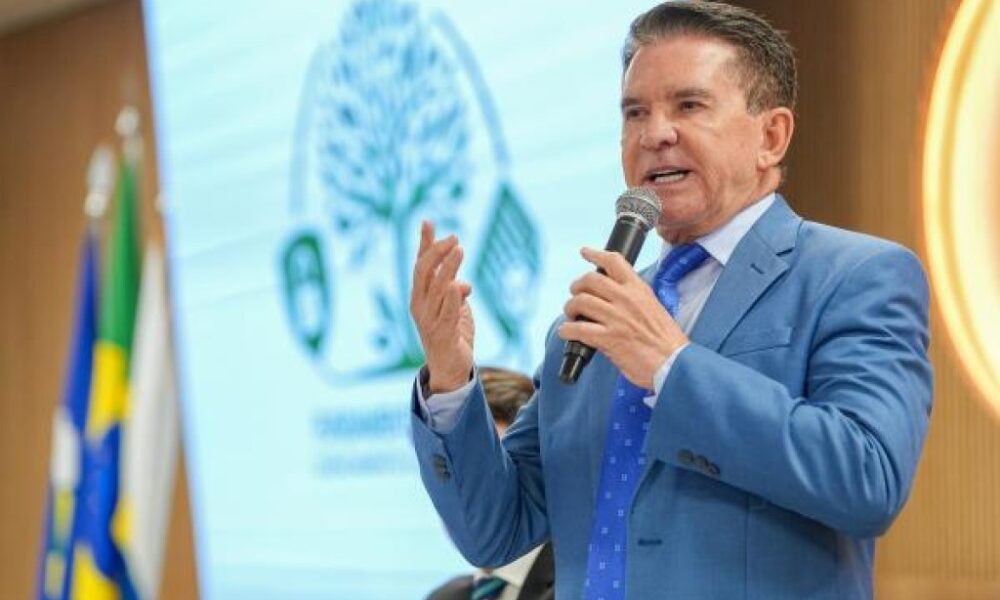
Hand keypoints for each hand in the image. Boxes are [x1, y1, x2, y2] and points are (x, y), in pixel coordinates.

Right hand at [410, 221, 474, 393]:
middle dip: (437, 252)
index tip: (428, 221)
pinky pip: (448, 314)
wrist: (449, 369)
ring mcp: (430, 321)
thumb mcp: (452, 305)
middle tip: (454, 238)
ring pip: (437, 288)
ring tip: (459, 250)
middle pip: (424, 272)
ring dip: (448, 268)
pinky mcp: (444, 335)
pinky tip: (460, 285)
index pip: (420, 265)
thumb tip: (461, 277)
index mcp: (420, 297)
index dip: (424, 243)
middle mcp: (420, 306)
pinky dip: (453, 299)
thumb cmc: (450, 334)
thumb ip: (454, 288)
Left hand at [558, 247, 687, 388]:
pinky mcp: (609, 338)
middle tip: (575, 295)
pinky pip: (577, 328)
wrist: (675, 364)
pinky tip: (567, 333)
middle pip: (590, 280)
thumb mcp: (654, 309)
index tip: (585, 252)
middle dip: (577, 286)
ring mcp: (617, 318)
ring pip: (580, 301)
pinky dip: (567, 330)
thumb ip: (635, 300)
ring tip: (572, 316)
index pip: (614, 262)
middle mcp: (626, 299)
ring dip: (570, 308)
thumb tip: (612, 299)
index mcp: (639, 290)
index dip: (595, 254)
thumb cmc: (666, 342)